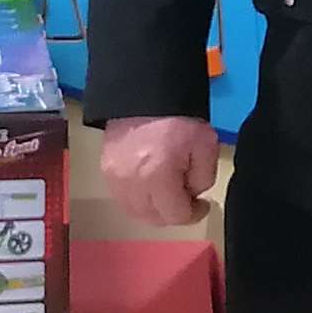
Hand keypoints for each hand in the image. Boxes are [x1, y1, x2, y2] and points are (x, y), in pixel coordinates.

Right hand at [98, 116, 222, 227]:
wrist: (145, 93)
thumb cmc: (179, 119)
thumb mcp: (206, 146)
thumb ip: (203, 179)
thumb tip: (191, 195)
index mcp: (157, 176)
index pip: (175, 216)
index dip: (193, 214)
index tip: (202, 204)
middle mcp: (131, 183)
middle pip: (154, 219)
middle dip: (174, 212)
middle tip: (186, 196)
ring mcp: (114, 179)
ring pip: (136, 212)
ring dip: (155, 208)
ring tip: (169, 190)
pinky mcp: (106, 171)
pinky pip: (124, 199)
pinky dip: (140, 199)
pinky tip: (152, 184)